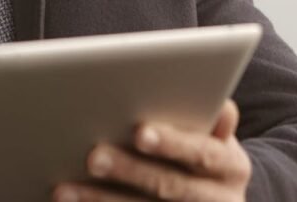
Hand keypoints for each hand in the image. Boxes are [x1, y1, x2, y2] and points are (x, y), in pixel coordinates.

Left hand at [53, 99, 250, 201]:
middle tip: (93, 156)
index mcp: (231, 167)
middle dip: (129, 171)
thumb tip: (216, 104)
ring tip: (65, 190)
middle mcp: (218, 200)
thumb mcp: (218, 138)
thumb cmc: (206, 154)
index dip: (172, 143)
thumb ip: (211, 118)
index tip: (140, 132)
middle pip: (169, 187)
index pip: (202, 153)